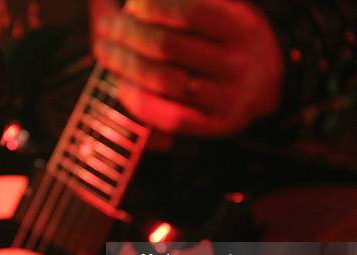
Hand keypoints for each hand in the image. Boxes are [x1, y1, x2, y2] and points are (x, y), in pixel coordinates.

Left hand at [93, 0, 283, 136]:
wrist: (267, 84)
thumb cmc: (228, 40)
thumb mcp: (224, 9)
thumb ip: (184, 3)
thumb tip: (136, 1)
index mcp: (242, 26)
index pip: (191, 12)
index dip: (153, 6)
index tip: (132, 4)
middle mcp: (238, 63)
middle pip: (168, 46)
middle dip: (128, 33)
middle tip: (108, 27)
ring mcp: (227, 98)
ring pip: (163, 81)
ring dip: (124, 64)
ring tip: (105, 50)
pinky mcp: (214, 125)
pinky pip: (168, 116)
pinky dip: (138, 100)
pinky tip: (122, 85)